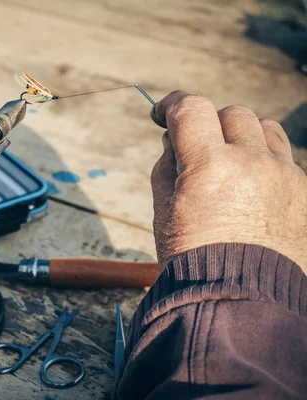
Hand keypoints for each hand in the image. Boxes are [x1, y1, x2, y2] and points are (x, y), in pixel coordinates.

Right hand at [151, 91, 306, 269]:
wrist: (238, 298)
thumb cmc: (191, 255)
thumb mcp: (164, 209)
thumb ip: (167, 166)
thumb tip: (174, 140)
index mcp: (210, 166)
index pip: (192, 109)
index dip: (173, 104)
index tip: (163, 113)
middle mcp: (251, 162)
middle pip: (231, 113)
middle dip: (208, 124)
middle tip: (196, 147)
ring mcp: (283, 175)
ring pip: (264, 128)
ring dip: (242, 136)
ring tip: (229, 161)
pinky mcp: (302, 191)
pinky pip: (283, 156)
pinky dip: (263, 159)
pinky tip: (251, 185)